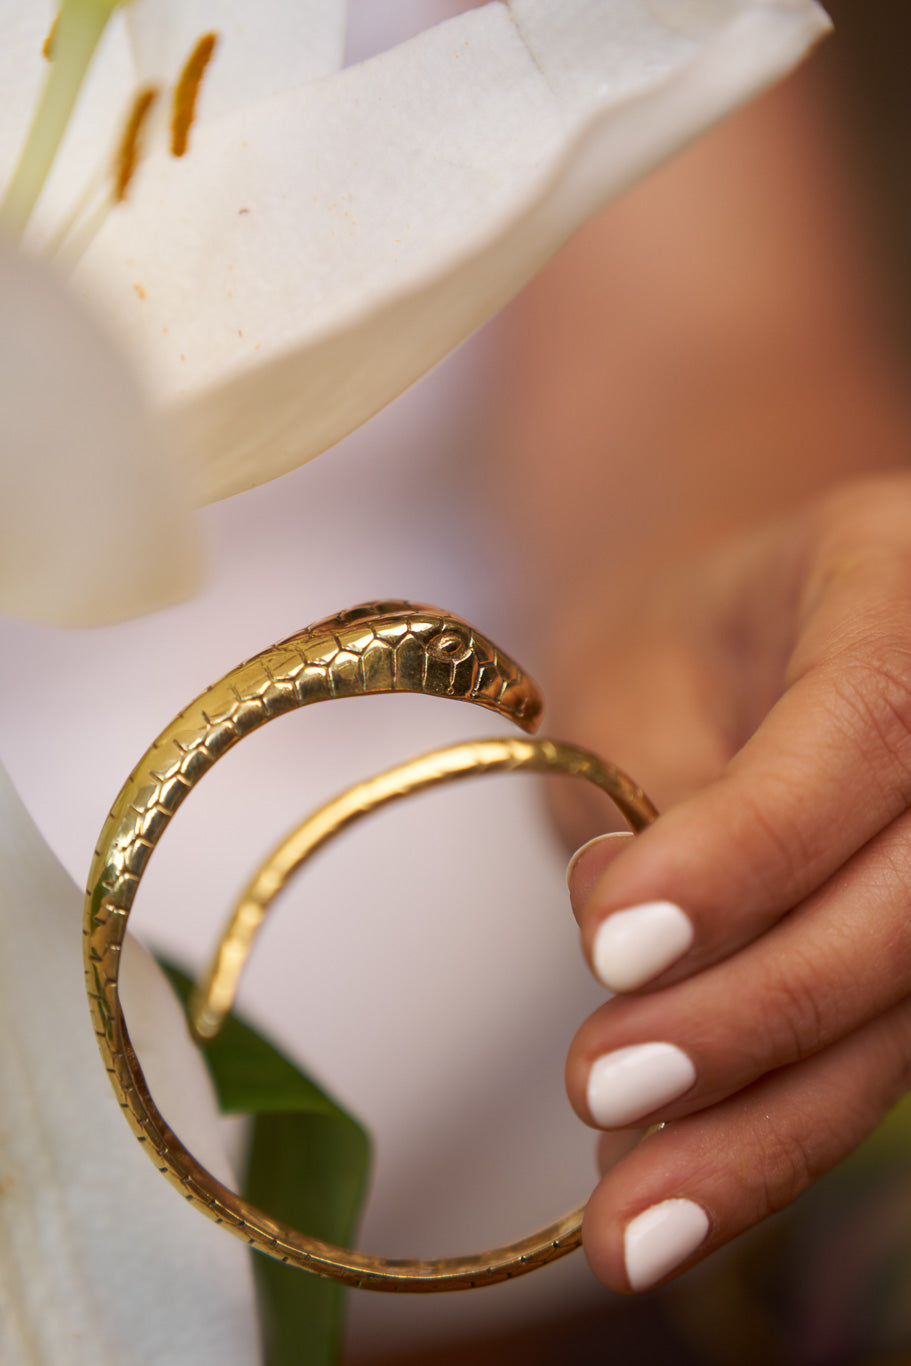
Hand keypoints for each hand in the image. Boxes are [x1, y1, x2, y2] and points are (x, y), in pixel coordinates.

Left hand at [553, 474, 910, 1292]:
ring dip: (770, 1126)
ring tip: (634, 1220)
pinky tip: (680, 1203)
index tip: (612, 943)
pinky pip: (879, 1052)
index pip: (865, 729)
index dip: (753, 849)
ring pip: (908, 1005)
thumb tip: (635, 958)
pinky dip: (776, 1138)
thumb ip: (657, 794)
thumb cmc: (665, 647)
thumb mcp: (636, 676)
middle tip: (601, 1090)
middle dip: (758, 1011)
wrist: (720, 654)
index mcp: (895, 578)